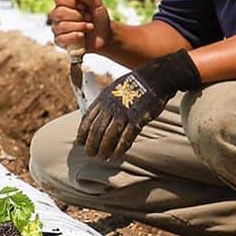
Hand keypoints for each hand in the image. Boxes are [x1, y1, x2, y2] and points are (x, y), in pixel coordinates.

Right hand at [48, 0, 111, 55]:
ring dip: (79, 26)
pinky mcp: (60, 41)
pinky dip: (74, 37)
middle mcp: (58, 15)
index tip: (83, 6)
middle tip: (89, 18)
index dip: (70, 1)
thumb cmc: (98, 18)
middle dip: (78, 16)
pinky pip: (61, 39)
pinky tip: (82, 36)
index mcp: (65, 3)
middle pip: (59, 12)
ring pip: (61, 26)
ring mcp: (57, 28)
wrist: (104, 36)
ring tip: (90, 27)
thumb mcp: (97, 4)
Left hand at [77, 51, 200, 159]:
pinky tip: (117, 155)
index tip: (80, 143)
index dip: (82, 133)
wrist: (155, 78)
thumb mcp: (113, 89)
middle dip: (91, 144)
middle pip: (96, 130)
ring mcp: (124, 113)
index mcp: (103, 99)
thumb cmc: (134, 85)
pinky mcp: (138, 119)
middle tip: (90, 154)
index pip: (87, 119)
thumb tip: (95, 116)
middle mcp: (111, 107)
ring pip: (109, 136)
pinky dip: (120, 148)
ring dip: (104, 149)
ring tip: (102, 157)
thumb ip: (104, 103)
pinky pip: (126, 137)